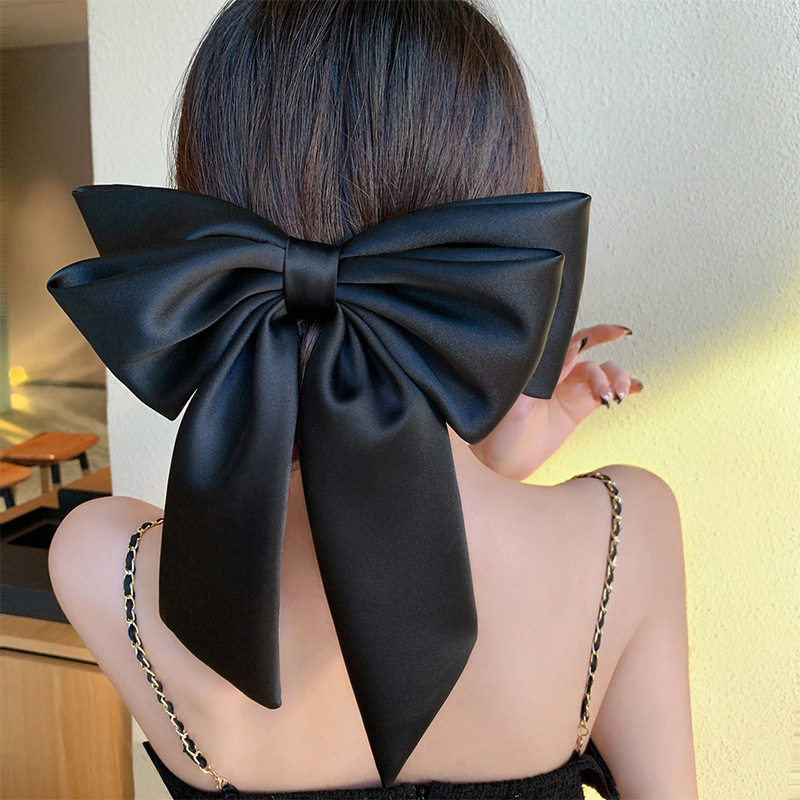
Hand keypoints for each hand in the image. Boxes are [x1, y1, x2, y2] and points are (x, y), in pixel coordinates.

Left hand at [468, 324, 643, 479]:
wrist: (501, 463)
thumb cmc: (499, 431)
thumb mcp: (518, 402)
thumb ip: (546, 376)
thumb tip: (575, 350)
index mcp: (540, 368)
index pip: (571, 343)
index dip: (595, 334)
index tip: (616, 332)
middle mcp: (557, 375)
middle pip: (592, 361)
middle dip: (606, 373)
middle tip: (608, 392)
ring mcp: (569, 391)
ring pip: (602, 375)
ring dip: (617, 381)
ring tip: (618, 397)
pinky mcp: (578, 409)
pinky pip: (605, 393)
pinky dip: (624, 387)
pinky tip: (637, 388)